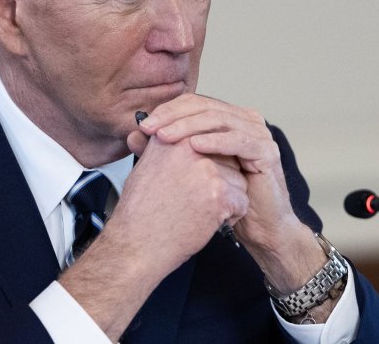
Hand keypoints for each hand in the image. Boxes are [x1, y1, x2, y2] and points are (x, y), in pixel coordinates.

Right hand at [110, 133, 249, 276]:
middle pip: (227, 157)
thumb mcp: (145, 166)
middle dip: (221, 178)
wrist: (137, 243)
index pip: (209, 138)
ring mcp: (206, 170)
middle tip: (198, 198)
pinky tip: (208, 222)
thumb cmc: (139, 211)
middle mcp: (189, 148)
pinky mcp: (218, 194)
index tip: (202, 177)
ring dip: (227, 198)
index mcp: (172, 137)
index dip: (210, 161)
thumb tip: (171, 134)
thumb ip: (164, 148)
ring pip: (238, 180)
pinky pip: (241, 201)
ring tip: (201, 211)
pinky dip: (230, 216)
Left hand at [127, 95, 332, 296]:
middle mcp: (244, 120)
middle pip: (205, 106)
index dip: (167, 110)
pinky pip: (239, 140)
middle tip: (151, 129)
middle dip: (173, 117)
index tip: (144, 125)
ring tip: (165, 137)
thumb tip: (133, 135)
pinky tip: (195, 146)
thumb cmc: (222, 198)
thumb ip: (162, 150)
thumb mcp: (188, 169)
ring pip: (219, 119)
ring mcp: (258, 133)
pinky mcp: (268, 151)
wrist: (256, 226)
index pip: (193, 103)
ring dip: (189, 126)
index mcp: (226, 118)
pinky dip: (215, 141)